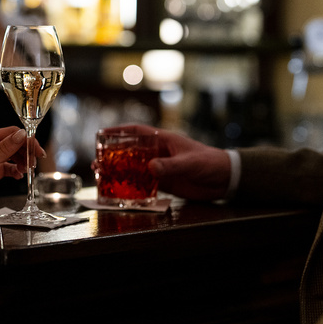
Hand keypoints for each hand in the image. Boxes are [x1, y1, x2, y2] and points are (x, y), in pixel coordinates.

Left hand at [0, 127, 44, 215]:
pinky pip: (7, 168)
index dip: (26, 140)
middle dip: (26, 152)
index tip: (36, 149)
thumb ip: (3, 150)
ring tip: (27, 170)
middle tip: (35, 162)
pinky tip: (18, 176)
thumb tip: (21, 135)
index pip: (10, 133)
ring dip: (22, 162)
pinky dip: (15, 171)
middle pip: (13, 144)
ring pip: (12, 156)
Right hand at [101, 124, 231, 201]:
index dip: (118, 131)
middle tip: (97, 161)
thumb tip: (150, 168)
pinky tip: (121, 192)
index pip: (136, 132)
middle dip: (113, 155)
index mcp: (163, 140)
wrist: (225, 179)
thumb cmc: (210, 162)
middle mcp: (158, 153)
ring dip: (120, 172)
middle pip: (130, 152)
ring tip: (103, 176)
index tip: (101, 133)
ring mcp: (161, 168)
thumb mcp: (190, 162)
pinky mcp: (165, 183)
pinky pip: (144, 184)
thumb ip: (171, 165)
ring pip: (135, 169)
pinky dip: (132, 187)